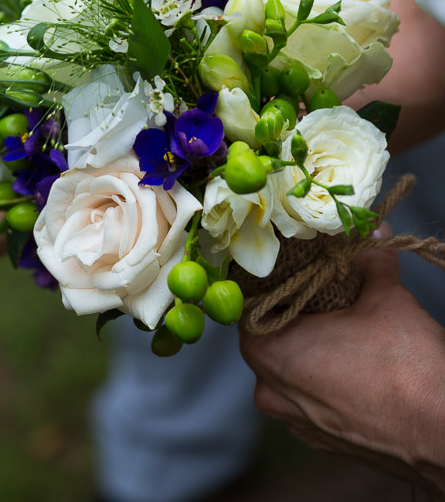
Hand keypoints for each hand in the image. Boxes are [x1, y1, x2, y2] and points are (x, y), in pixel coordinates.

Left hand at [239, 242, 444, 491]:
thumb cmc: (407, 368)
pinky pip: (311, 400)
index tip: (293, 271)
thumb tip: (372, 233)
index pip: (249, 306)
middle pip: (269, 338)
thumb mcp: (386, 298)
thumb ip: (370, 261)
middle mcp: (269, 390)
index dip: (272, 284)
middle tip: (324, 296)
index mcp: (268, 352)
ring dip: (311, 350)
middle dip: (295, 316)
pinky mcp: (320, 440)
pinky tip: (355, 369)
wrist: (444, 435)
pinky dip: (325, 382)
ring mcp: (294, 420)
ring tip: (344, 331)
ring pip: (289, 372)